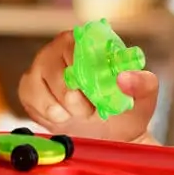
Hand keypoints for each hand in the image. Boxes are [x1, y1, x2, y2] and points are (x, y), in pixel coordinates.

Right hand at [17, 31, 159, 143]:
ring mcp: (42, 65)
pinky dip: (47, 113)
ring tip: (80, 113)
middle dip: (73, 98)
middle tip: (91, 110)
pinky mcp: (29, 86)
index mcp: (90, 41)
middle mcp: (61, 47)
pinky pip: (29, 98)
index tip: (96, 95)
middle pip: (55, 68)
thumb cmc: (126, 107)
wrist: (111, 133)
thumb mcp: (144, 97)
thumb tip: (124, 78)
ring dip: (62, 108)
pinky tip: (63, 116)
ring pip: (39, 85)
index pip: (76, 46)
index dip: (83, 74)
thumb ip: (143, 84)